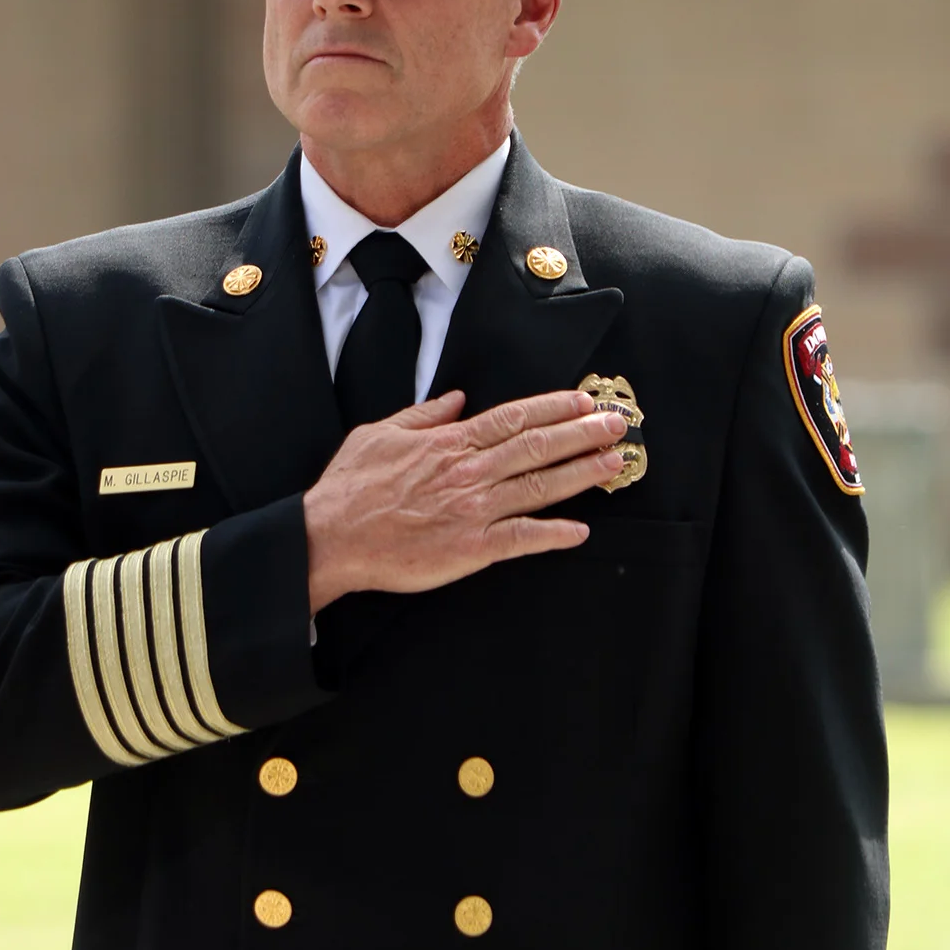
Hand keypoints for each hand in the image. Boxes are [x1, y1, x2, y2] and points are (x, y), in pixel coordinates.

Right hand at [303, 386, 626, 611]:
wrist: (331, 537)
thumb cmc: (351, 488)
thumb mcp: (380, 434)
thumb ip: (424, 416)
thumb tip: (456, 400)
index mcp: (449, 444)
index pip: (513, 418)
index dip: (552, 408)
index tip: (582, 401)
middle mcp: (469, 473)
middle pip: (537, 447)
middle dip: (582, 434)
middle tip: (618, 425)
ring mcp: (473, 511)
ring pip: (538, 487)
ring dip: (580, 475)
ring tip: (612, 465)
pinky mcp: (470, 549)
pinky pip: (521, 540)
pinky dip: (552, 535)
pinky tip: (579, 531)